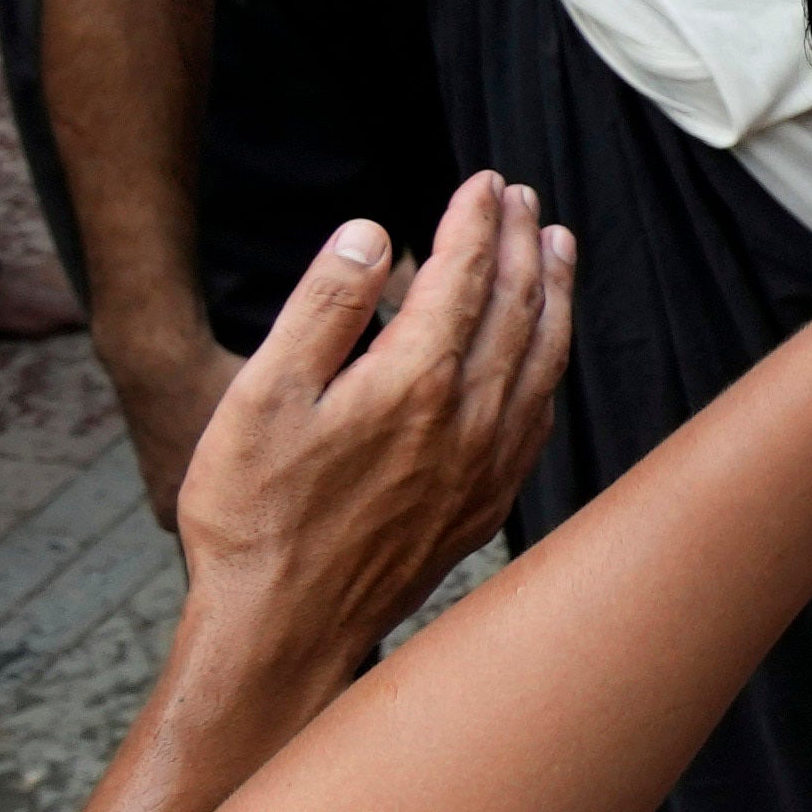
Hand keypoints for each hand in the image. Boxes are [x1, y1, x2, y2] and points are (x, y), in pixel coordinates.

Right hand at [167, 180, 576, 689]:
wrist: (283, 629)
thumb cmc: (254, 515)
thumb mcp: (262, 397)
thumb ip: (322, 310)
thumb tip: (369, 235)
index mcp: (413, 381)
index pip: (463, 276)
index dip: (475, 221)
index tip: (483, 181)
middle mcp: (467, 419)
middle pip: (516, 307)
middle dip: (522, 243)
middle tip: (521, 198)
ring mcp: (487, 464)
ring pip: (542, 358)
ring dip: (553, 294)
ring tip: (557, 247)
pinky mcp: (487, 502)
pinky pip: (538, 414)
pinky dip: (548, 362)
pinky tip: (542, 350)